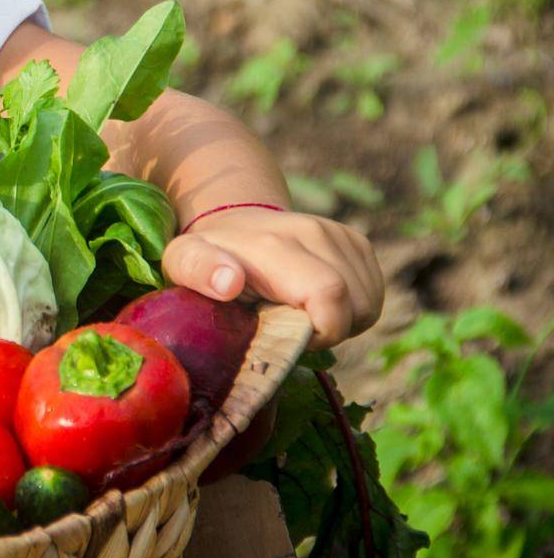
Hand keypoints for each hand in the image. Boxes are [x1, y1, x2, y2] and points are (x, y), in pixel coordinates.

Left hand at [159, 208, 383, 349]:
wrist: (232, 223)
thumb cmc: (206, 257)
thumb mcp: (182, 263)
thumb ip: (198, 271)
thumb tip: (230, 282)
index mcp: (275, 245)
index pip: (330, 295)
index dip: (319, 332)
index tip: (286, 334)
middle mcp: (315, 233)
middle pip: (356, 306)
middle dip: (329, 331)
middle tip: (287, 324)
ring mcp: (340, 235)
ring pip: (370, 304)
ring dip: (341, 322)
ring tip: (298, 311)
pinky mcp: (357, 242)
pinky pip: (374, 295)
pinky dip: (353, 310)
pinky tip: (316, 302)